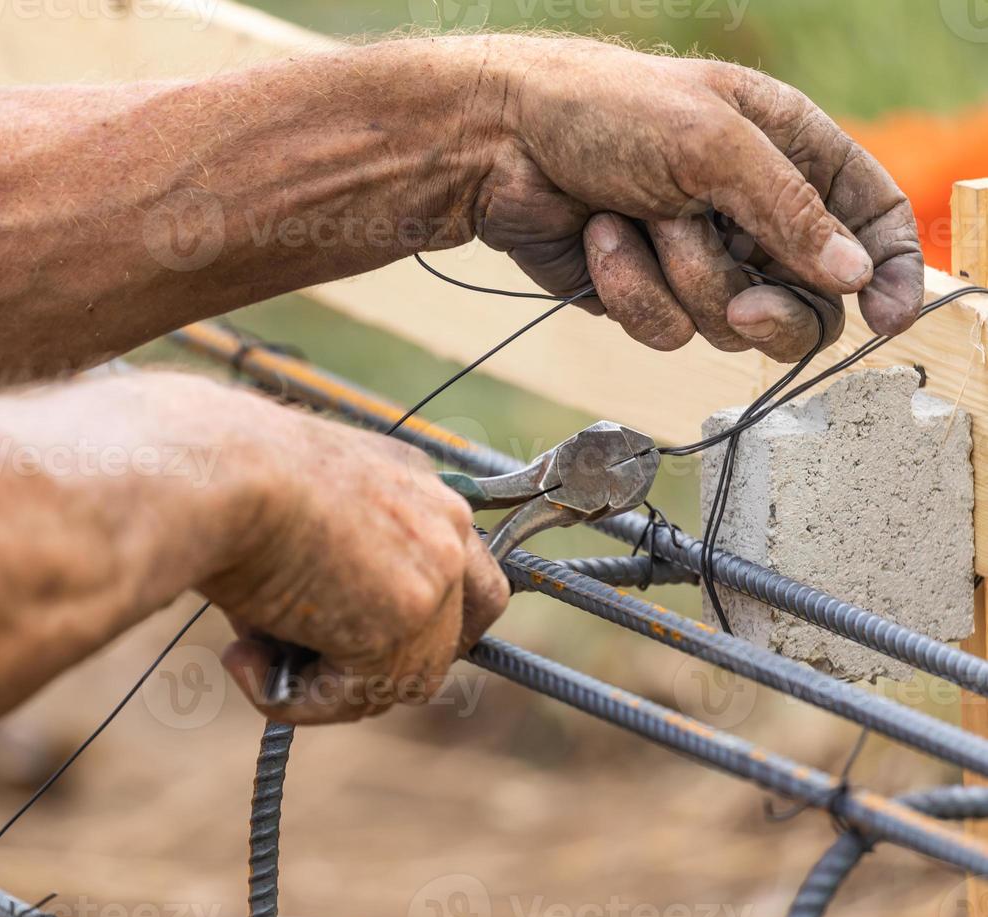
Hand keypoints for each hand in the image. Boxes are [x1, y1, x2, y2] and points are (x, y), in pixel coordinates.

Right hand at [199, 405, 508, 724]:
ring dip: (325, 687)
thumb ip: (325, 561)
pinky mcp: (404, 624)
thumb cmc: (225, 476)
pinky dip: (299, 699)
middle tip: (302, 668)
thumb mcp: (291, 507)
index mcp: (413, 480)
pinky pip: (356, 697)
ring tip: (248, 657)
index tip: (356, 644)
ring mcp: (434, 576)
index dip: (415, 621)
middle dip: (378, 667)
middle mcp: (441, 522)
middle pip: (450, 633)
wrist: (217, 470)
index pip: (456, 569)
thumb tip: (302, 630)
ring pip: (400, 679)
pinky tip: (243, 661)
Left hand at [475, 37, 922, 360]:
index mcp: (788, 152)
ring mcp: (696, 257)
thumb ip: (789, 210)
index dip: (892, 269)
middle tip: (742, 301)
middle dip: (771, 308)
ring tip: (636, 218)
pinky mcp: (643, 293)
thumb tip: (854, 275)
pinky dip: (630, 289)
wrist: (499, 144)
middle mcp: (751, 211)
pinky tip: (599, 240)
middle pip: (808, 301)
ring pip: (729, 323)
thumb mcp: (711, 144)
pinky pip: (664, 329)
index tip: (888, 315)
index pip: (870, 217)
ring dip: (680, 277)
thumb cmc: (604, 112)